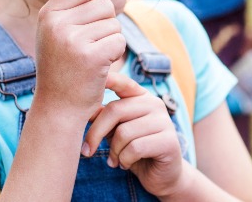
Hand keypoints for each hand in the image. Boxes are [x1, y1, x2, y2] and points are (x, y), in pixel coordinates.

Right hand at [34, 0, 124, 118]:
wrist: (58, 107)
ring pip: (114, 24)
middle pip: (104, 5)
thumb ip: (63, 3)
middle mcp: (57, 24)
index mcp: (48, 14)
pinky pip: (119, 41)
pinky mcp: (91, 56)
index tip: (86, 24)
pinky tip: (99, 67)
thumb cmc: (60, 67)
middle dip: (105, 26)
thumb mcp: (54, 32)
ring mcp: (73, 40)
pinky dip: (115, 55)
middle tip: (89, 47)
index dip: (93, 4)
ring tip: (92, 58)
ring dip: (110, 42)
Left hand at [85, 73, 186, 196]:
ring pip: (124, 132)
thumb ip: (105, 118)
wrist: (162, 176)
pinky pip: (135, 148)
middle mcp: (155, 104)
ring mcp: (164, 121)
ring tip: (115, 160)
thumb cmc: (135, 151)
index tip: (93, 75)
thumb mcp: (116, 131)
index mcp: (141, 98)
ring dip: (114, 152)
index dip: (109, 78)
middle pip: (115, 110)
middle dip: (95, 133)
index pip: (123, 83)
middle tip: (87, 151)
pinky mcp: (169, 141)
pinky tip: (126, 164)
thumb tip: (83, 108)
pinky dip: (125, 160)